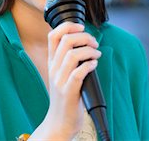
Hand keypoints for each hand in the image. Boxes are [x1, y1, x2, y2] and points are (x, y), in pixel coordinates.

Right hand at [30, 22, 101, 139]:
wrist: (59, 121)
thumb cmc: (65, 96)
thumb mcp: (62, 74)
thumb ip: (68, 59)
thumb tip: (85, 42)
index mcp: (52, 62)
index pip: (53, 35)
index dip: (68, 26)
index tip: (81, 27)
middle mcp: (53, 68)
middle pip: (66, 41)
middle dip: (84, 37)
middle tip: (94, 43)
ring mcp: (60, 80)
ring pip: (72, 55)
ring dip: (89, 51)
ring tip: (97, 54)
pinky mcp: (68, 91)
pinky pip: (78, 72)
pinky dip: (89, 65)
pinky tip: (94, 65)